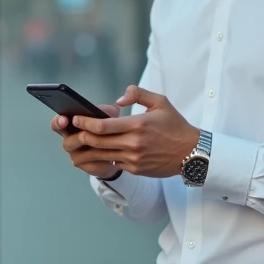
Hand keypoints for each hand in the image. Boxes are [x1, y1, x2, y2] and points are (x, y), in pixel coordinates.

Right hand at [52, 103, 121, 178]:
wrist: (117, 149)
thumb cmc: (107, 128)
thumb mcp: (107, 115)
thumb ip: (104, 110)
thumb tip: (105, 110)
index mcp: (70, 126)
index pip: (57, 124)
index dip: (58, 122)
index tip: (64, 119)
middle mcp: (70, 142)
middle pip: (66, 142)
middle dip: (77, 137)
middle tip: (84, 132)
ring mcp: (77, 156)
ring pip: (80, 154)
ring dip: (93, 147)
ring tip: (105, 142)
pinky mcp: (87, 167)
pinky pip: (92, 164)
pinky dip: (102, 159)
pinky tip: (111, 156)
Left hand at [67, 86, 198, 178]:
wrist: (191, 153)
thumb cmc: (175, 125)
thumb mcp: (160, 102)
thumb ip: (138, 94)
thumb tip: (118, 100)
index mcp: (138, 125)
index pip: (103, 126)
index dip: (85, 122)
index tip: (75, 119)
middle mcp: (133, 143)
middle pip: (97, 141)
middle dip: (80, 136)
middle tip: (71, 131)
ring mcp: (134, 159)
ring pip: (102, 155)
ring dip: (86, 150)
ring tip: (77, 144)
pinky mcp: (135, 169)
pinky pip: (113, 164)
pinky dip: (101, 159)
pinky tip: (94, 153)